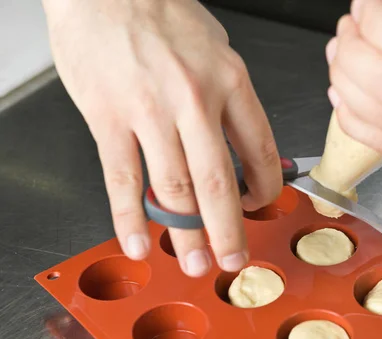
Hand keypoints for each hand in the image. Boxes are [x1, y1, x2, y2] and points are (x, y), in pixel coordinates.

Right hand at [43, 0, 281, 275]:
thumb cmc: (163, 15)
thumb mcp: (218, 50)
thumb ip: (231, 101)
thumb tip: (241, 148)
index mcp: (231, 82)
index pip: (261, 151)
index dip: (266, 190)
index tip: (262, 207)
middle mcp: (195, 101)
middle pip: (219, 182)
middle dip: (230, 231)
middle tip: (234, 262)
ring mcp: (149, 112)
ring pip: (173, 189)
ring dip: (186, 235)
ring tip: (194, 264)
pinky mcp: (108, 118)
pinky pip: (122, 179)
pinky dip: (130, 218)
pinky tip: (139, 244)